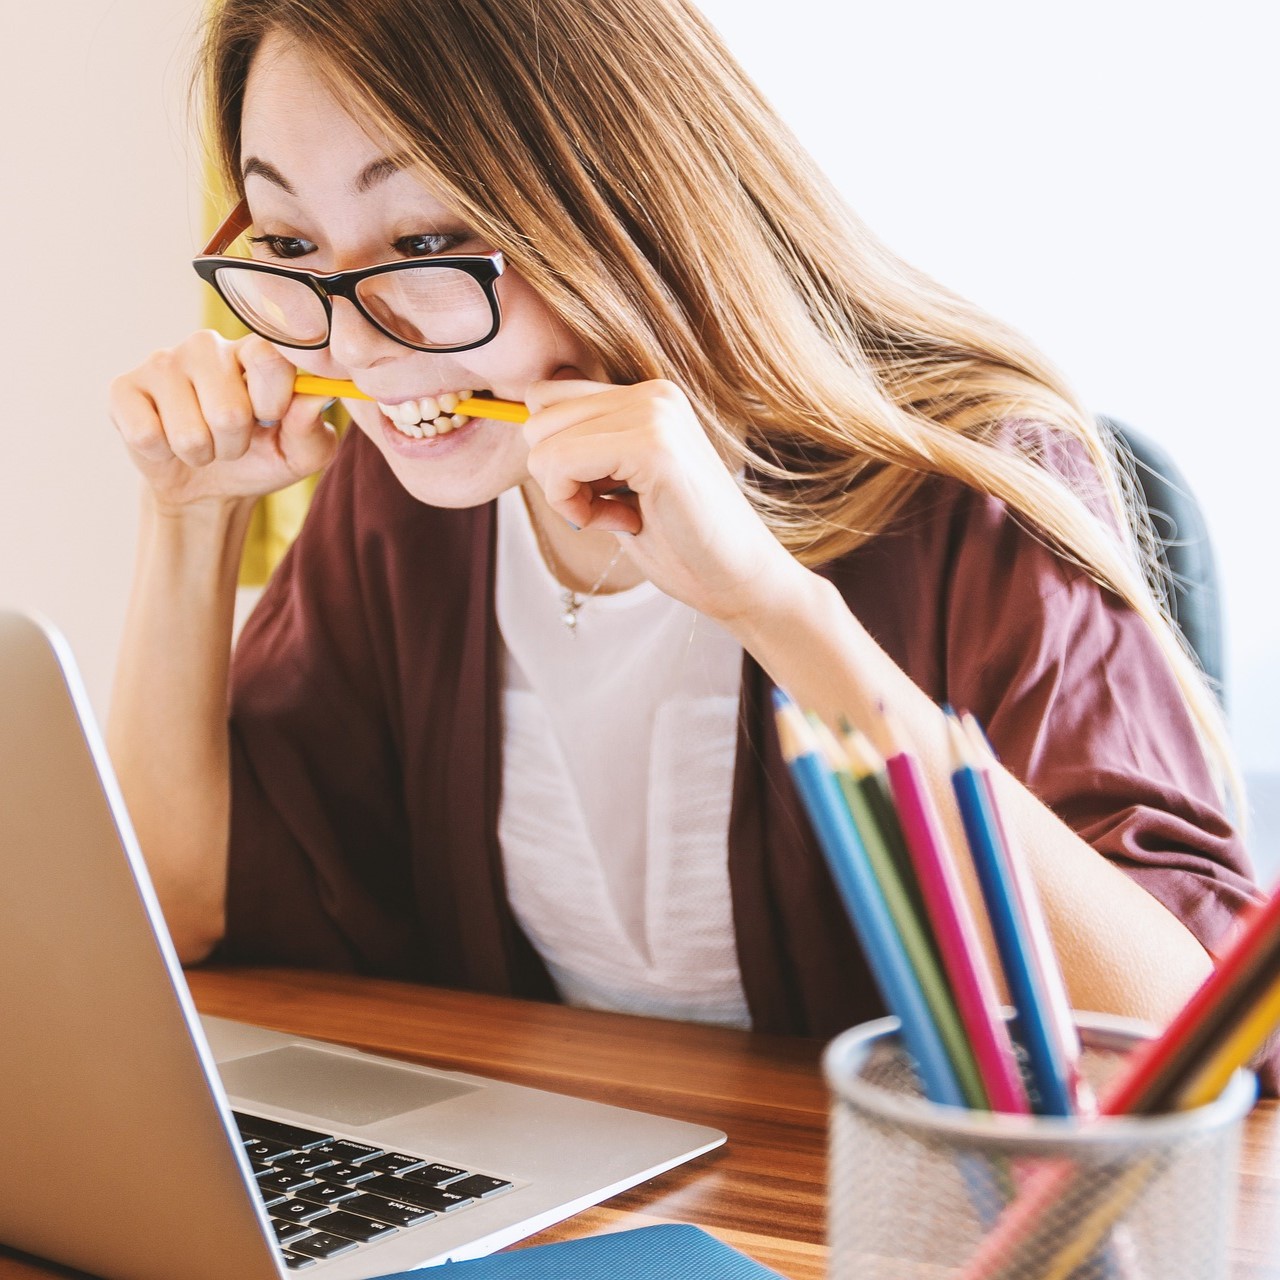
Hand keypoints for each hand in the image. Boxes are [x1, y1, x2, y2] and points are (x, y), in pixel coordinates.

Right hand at [108, 330, 337, 512]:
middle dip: (235, 444)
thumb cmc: (260, 458)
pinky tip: (166, 441)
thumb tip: (315, 398)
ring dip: (201, 454)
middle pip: (228, 411)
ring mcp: (162, 363)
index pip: (268, 359)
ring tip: (202, 444)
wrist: (209, 487)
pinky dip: (163, 454)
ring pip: (189, 432)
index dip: (273, 402)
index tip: (270, 419)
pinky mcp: (124, 388)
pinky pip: (146, 435)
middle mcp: (207, 346)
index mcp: (254, 351)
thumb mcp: (300, 453)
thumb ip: (312, 428)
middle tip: (231, 442)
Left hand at [523, 373, 807, 624]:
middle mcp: (652, 393)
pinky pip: (561, 463)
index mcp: (647, 396)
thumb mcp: (620, 484)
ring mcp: (655, 413)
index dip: (555, 456)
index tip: (598, 494)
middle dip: (555, 475)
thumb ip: (584, 450)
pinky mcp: (654, 446)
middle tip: (606, 509)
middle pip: (537, 416)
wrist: (740, 581)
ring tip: (619, 515)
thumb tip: (525, 427)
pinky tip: (621, 522)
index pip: (547, 398)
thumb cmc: (681, 543)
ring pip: (543, 441)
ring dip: (565, 493)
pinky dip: (573, 505)